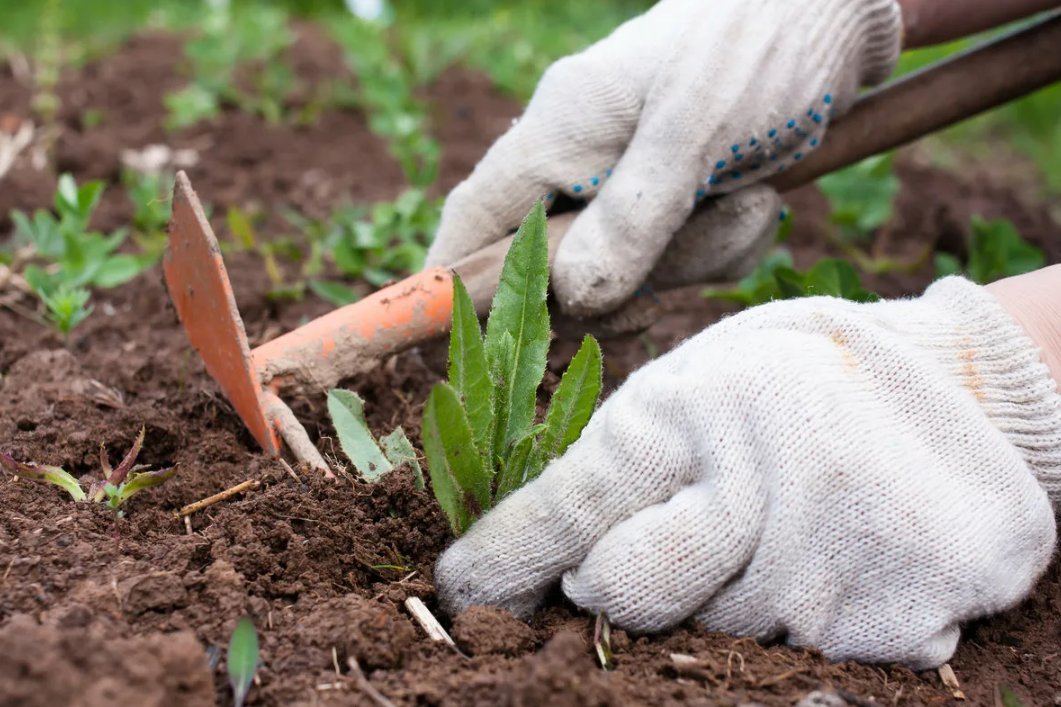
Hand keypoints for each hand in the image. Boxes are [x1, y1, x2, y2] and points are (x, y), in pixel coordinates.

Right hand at [426, 0, 902, 314]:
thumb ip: (632, 218)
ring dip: (697, 253)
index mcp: (558, 129)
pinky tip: (760, 199)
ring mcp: (628, 173)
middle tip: (693, 248)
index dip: (456, 284)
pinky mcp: (675, 188)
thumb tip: (574, 298)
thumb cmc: (760, 46)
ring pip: (632, 264)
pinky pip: (681, 250)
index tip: (457, 343)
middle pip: (561, 262)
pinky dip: (724, 241)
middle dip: (631, 277)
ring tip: (750, 199)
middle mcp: (581, 155)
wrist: (833, 7)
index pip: (476, 219)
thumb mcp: (696, 133)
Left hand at [434, 277, 1060, 668]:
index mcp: (693, 408)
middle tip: (674, 528)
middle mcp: (757, 485)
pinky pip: (795, 657)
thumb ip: (622, 461)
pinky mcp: (894, 619)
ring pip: (712, 632)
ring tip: (773, 522)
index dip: (505, 557)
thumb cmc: (790, 380)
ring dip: (723, 592)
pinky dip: (793, 617)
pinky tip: (824, 553)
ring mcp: (829, 560)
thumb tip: (548, 558)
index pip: (569, 506)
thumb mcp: (697, 382)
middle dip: (619, 579)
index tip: (465, 591)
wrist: (952, 387)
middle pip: (628, 594)